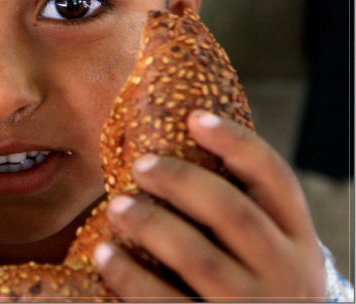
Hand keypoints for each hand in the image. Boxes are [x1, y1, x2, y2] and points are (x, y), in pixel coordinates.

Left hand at [94, 110, 325, 301]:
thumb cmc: (251, 290)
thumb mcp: (267, 255)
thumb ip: (238, 215)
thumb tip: (173, 151)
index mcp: (299, 242)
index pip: (276, 179)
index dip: (237, 143)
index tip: (195, 118)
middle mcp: (286, 275)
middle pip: (232, 212)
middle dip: (181, 181)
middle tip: (140, 165)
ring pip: (198, 257)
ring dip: (150, 225)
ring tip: (117, 207)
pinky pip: (164, 301)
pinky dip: (129, 275)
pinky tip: (105, 254)